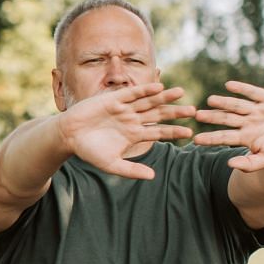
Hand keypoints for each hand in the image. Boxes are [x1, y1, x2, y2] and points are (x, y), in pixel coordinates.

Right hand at [59, 83, 195, 179]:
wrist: (69, 136)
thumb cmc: (89, 151)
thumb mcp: (111, 164)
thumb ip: (131, 170)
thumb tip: (153, 177)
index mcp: (134, 134)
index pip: (159, 132)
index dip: (174, 132)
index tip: (190, 133)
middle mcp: (133, 120)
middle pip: (159, 114)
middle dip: (175, 112)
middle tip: (195, 111)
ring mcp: (124, 108)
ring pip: (149, 101)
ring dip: (165, 97)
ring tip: (181, 92)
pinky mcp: (114, 99)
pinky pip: (133, 93)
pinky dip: (145, 90)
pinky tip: (159, 87)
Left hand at [194, 81, 263, 171]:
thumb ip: (249, 163)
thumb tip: (229, 164)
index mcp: (245, 137)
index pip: (223, 137)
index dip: (210, 138)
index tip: (195, 140)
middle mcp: (248, 122)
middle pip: (226, 118)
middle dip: (212, 117)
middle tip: (196, 115)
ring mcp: (257, 110)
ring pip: (236, 105)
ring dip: (223, 102)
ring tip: (210, 100)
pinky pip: (253, 92)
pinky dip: (242, 89)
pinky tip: (229, 85)